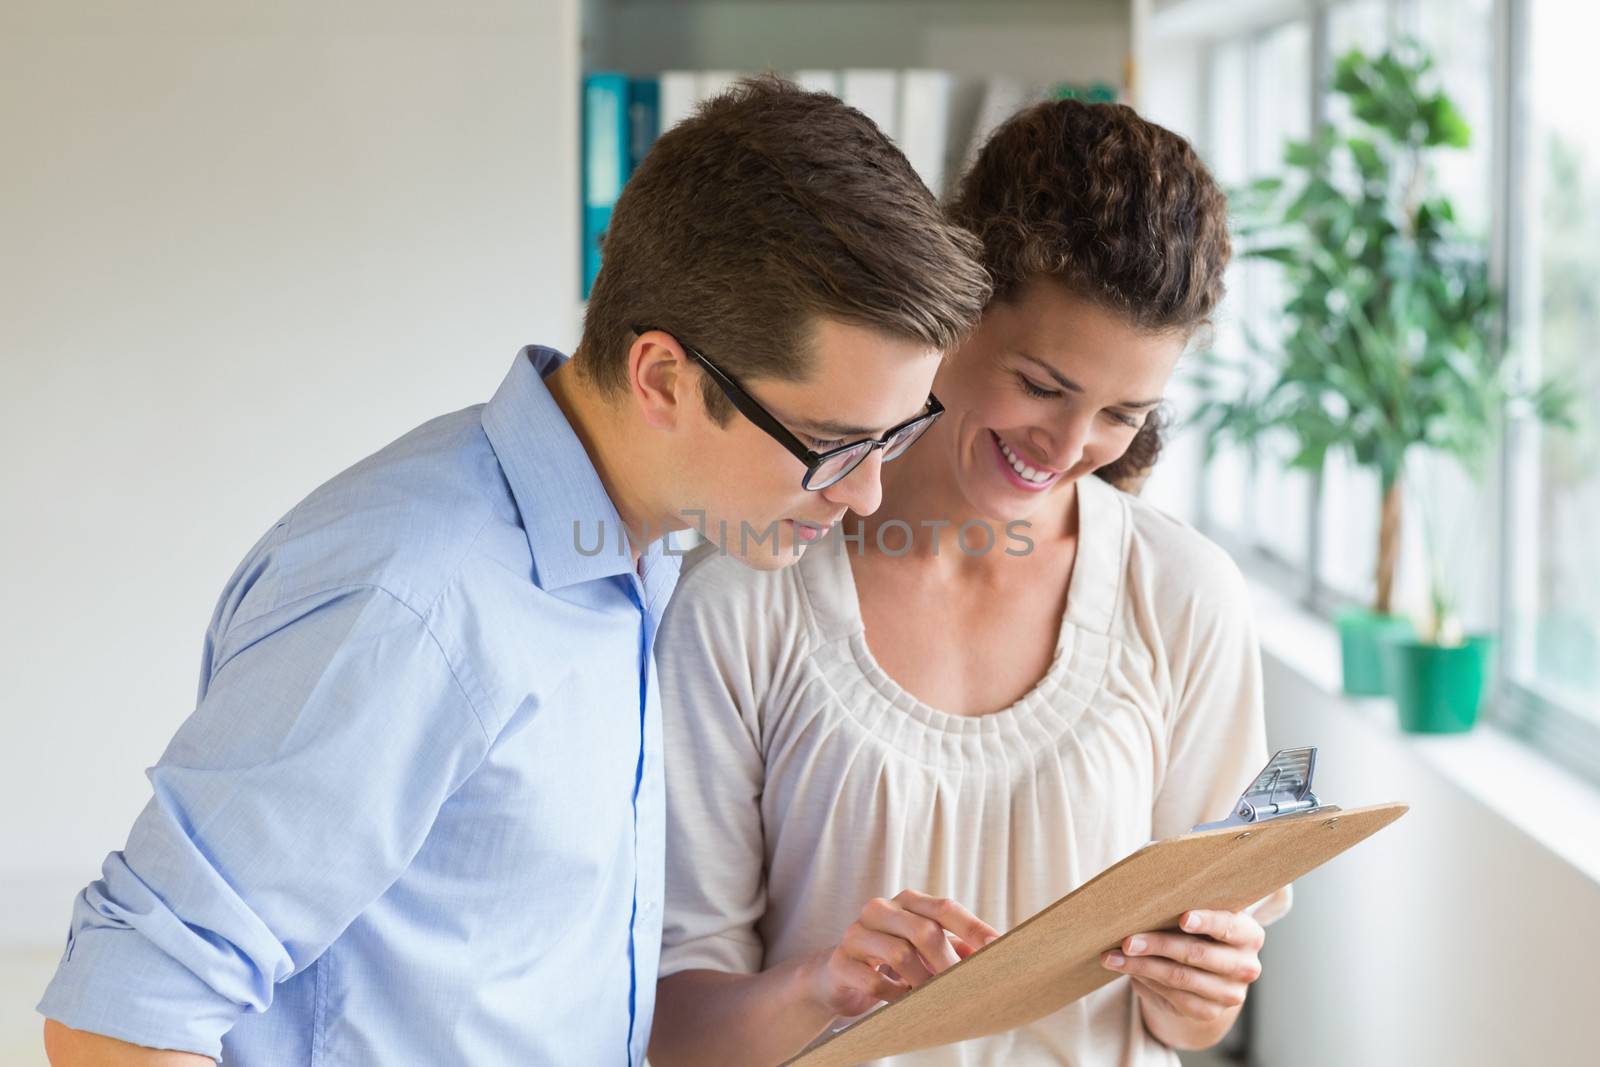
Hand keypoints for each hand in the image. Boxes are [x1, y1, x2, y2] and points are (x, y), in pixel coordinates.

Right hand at [806, 890, 1000, 1017]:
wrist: (837, 976)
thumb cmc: (891, 959)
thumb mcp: (923, 949)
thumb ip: (956, 948)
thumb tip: (996, 957)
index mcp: (907, 901)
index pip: (945, 908)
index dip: (974, 929)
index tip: (999, 949)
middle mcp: (880, 909)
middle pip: (924, 930)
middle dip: (949, 963)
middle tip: (965, 988)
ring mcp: (857, 933)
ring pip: (900, 955)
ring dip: (923, 982)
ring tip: (934, 998)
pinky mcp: (841, 961)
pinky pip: (874, 981)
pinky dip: (895, 995)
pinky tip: (903, 1002)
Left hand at [1100, 909, 1264, 1028]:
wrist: (1208, 972)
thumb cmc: (1199, 931)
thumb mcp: (1202, 915)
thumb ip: (1187, 905)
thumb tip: (1148, 897)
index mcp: (1249, 935)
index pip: (1229, 926)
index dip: (1207, 921)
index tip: (1182, 917)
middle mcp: (1245, 967)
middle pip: (1197, 954)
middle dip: (1158, 945)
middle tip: (1128, 940)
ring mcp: (1229, 994)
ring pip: (1180, 978)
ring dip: (1142, 966)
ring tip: (1114, 956)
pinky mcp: (1209, 1012)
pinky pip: (1173, 996)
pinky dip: (1146, 980)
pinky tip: (1127, 970)